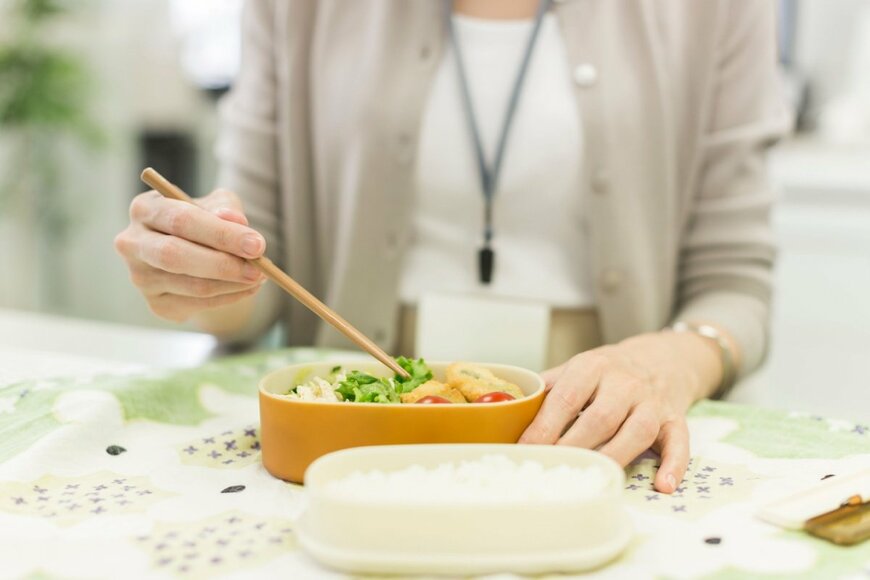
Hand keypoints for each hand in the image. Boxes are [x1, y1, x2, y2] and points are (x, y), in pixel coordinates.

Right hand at [114, 188, 266, 322]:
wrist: (194, 252)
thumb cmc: (204, 221)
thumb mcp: (216, 205)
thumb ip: (225, 208)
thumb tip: (235, 219)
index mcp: (144, 209)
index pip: (180, 220)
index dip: (220, 234)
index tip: (256, 244)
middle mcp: (133, 243)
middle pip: (176, 256)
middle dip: (223, 264)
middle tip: (258, 269)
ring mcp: (141, 277)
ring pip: (191, 285)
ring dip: (232, 284)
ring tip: (259, 276)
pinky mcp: (156, 303)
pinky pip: (198, 304)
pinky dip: (228, 297)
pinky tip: (246, 288)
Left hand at [519, 331, 723, 492]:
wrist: (662, 357)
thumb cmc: (609, 370)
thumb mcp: (577, 368)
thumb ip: (547, 388)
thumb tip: (508, 412)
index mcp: (593, 367)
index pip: (566, 399)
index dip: (544, 427)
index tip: (525, 450)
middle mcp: (625, 383)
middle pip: (600, 418)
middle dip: (574, 445)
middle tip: (552, 467)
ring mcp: (652, 402)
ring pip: (637, 431)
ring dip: (614, 456)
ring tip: (592, 476)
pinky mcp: (675, 420)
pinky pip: (679, 442)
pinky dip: (674, 465)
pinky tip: (663, 485)